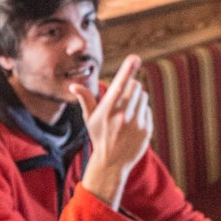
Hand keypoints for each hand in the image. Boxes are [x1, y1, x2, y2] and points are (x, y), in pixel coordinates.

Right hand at [70, 55, 151, 210]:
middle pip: (134, 86)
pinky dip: (141, 111)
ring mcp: (136, 123)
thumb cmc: (99, 136)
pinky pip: (147, 109)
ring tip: (126, 111)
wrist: (111, 163)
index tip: (134, 57)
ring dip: (136, 97)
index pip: (119, 84)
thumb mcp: (89, 119)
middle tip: (123, 96)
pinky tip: (133, 122)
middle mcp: (123, 116)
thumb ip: (85, 99)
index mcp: (107, 110)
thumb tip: (72, 86)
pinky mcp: (147, 130)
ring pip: (142, 96)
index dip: (127, 69)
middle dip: (130, 86)